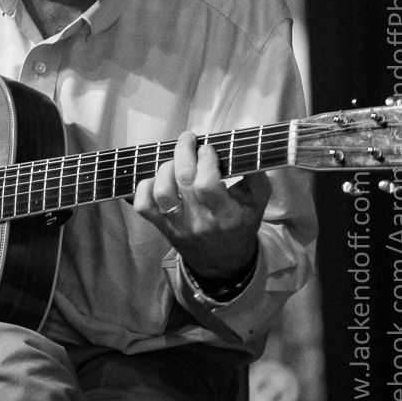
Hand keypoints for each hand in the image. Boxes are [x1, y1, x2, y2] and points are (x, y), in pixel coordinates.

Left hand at [132, 131, 267, 282]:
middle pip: (183, 181)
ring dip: (166, 169)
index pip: (207, 185)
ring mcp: (177, 225)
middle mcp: (199, 222)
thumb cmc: (240, 224)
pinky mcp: (162, 227)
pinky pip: (143, 206)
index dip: (205, 161)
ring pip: (162, 192)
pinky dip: (145, 187)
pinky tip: (157, 178)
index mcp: (226, 216)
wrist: (223, 261)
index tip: (208, 148)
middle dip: (183, 152)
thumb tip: (246, 148)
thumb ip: (255, 175)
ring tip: (175, 160)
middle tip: (188, 139)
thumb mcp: (258, 203)